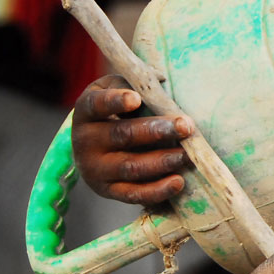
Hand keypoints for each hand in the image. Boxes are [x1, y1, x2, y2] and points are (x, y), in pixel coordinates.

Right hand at [71, 75, 192, 204]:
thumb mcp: (121, 89)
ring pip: (131, 166)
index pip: (97, 104)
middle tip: (186, 126)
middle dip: (157, 131)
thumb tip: (162, 79)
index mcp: (87, 110)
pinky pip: (133, 194)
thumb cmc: (118, 109)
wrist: (97, 145)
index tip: (136, 98)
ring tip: (187, 154)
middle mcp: (86, 141)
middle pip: (122, 135)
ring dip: (161, 161)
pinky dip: (157, 190)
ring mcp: (95, 168)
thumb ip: (137, 83)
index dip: (115, 101)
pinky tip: (179, 182)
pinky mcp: (108, 190)